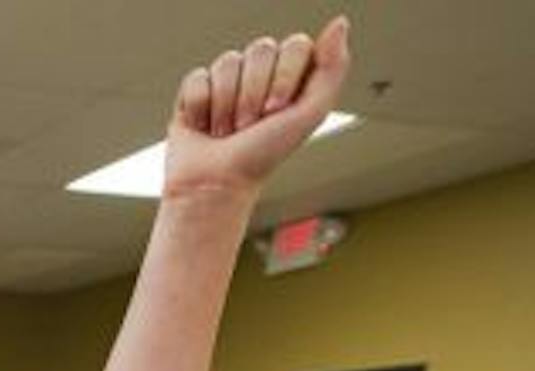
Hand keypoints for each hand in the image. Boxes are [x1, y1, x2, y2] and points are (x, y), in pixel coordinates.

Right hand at [164, 17, 350, 199]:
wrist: (215, 183)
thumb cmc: (263, 155)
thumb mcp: (310, 114)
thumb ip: (332, 68)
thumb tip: (339, 23)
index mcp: (292, 74)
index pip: (295, 45)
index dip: (284, 77)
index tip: (277, 111)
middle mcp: (261, 71)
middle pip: (261, 50)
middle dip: (254, 93)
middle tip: (250, 125)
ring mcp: (228, 78)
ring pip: (228, 62)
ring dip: (227, 105)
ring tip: (226, 131)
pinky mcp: (196, 88)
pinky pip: (198, 77)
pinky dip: (201, 107)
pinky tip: (204, 126)